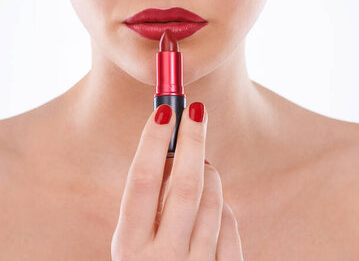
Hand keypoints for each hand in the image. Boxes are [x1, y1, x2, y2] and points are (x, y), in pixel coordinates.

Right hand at [110, 102, 243, 259]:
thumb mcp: (135, 240)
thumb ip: (149, 201)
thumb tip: (173, 147)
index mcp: (128, 247)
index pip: (141, 181)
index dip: (152, 142)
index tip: (163, 111)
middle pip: (185, 184)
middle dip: (193, 141)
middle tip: (198, 112)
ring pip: (214, 200)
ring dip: (210, 174)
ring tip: (200, 170)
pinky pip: (230, 223)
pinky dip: (222, 207)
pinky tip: (211, 210)